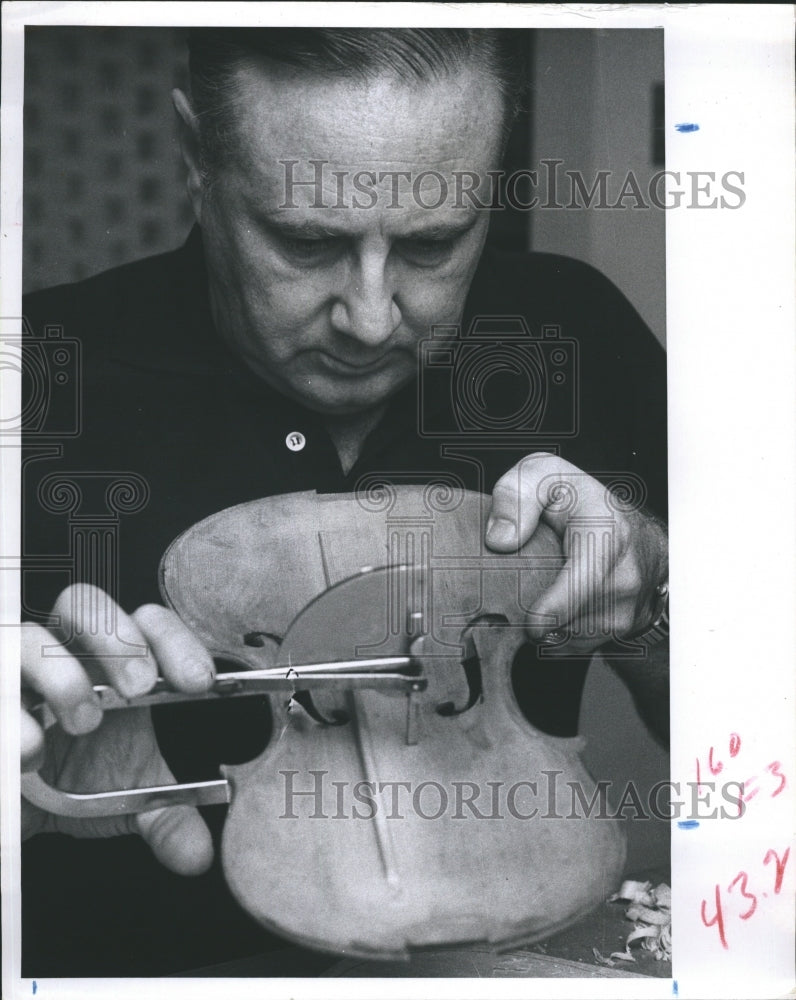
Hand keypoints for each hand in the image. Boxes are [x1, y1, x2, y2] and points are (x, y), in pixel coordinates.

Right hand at [21, 583, 215, 874]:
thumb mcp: (119, 798)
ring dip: (58, 674)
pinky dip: (9, 719)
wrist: (17, 804)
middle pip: (84, 602)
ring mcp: (12, 674)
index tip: (198, 681)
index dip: (174, 640)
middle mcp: (60, 652)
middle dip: (117, 639)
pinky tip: (29, 750)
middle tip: (140, 688)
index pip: (146, 621)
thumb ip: (164, 816)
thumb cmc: (68, 780)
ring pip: (27, 638)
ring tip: (83, 722)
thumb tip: (198, 854)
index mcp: (110, 662)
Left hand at [485, 454, 666, 653]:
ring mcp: (626, 608)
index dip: (555, 608)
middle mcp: (625, 577)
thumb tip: (500, 539)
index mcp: (607, 535)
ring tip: (535, 591)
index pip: (585, 583)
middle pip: (570, 618)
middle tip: (514, 592)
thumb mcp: (545, 476)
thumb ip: (516, 494)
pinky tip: (551, 606)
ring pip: (569, 636)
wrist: (634, 533)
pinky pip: (575, 644)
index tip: (531, 623)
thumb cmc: (583, 502)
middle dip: (534, 614)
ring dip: (544, 624)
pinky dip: (556, 632)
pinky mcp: (620, 631)